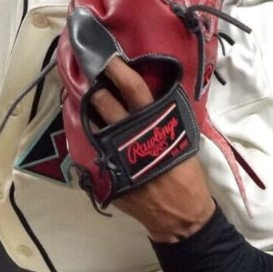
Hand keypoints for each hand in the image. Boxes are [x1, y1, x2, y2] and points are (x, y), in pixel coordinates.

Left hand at [89, 56, 216, 242]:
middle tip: (93, 79)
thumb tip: (145, 95)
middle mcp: (129, 135)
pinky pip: (90, 150)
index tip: (108, 56)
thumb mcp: (181, 138)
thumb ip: (162, 117)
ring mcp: (113, 155)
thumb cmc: (185, 174)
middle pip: (103, 102)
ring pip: (92, 124)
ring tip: (87, 104)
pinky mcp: (104, 173)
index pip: (132, 88)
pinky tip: (91, 135)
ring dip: (89, 112)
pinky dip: (89, 140)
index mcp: (152, 123)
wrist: (178, 215)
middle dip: (96, 88)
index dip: (118, 69)